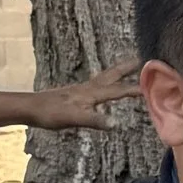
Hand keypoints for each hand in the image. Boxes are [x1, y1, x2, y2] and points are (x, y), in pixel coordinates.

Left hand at [23, 59, 141, 130]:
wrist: (30, 107)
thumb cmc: (50, 113)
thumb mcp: (74, 119)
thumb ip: (95, 120)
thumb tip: (116, 123)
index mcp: (91, 94)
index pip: (118, 90)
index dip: (135, 89)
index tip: (152, 86)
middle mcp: (88, 88)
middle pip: (112, 74)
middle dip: (127, 67)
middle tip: (142, 58)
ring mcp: (81, 89)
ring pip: (104, 77)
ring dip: (117, 71)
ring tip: (127, 67)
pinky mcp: (75, 92)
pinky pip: (97, 83)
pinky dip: (106, 80)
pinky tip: (103, 86)